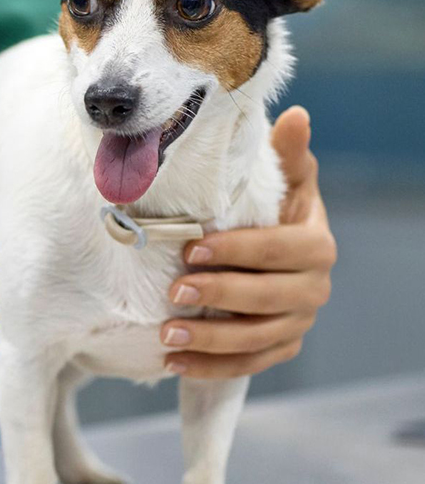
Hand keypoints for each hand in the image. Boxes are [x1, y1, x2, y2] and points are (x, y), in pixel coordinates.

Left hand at [160, 106, 336, 378]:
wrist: (271, 253)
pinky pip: (249, 365)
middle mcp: (314, 289)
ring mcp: (297, 322)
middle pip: (267, 299)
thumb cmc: (271, 210)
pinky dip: (212, 368)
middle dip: (219, 296)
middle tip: (174, 292)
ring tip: (167, 336)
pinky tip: (173, 364)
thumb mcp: (281, 182)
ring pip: (256, 339)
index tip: (191, 250)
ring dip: (210, 342)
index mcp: (315, 245)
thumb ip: (287, 156)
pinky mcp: (281, 347)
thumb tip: (296, 116)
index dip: (237, 252)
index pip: (278, 251)